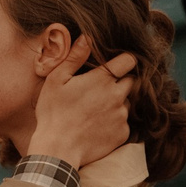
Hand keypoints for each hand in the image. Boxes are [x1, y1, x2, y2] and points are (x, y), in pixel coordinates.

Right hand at [28, 53, 137, 169]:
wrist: (58, 149)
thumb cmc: (53, 112)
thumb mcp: (57, 80)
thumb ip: (75, 57)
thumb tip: (88, 37)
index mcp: (102, 79)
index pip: (129, 60)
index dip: (124, 60)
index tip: (116, 64)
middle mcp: (117, 96)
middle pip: (132, 81)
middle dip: (121, 81)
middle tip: (102, 89)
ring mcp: (121, 116)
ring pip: (127, 102)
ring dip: (117, 103)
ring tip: (96, 110)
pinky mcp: (122, 134)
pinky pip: (124, 122)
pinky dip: (115, 122)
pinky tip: (97, 125)